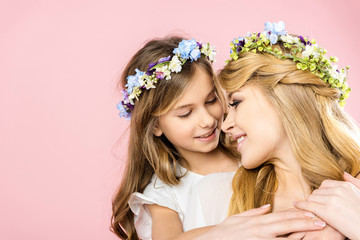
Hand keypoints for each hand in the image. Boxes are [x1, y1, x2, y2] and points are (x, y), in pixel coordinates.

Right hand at [194, 204, 325, 239]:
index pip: (281, 216)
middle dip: (304, 222)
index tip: (311, 212)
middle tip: (321, 221)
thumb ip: (254, 212)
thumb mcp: (238, 217)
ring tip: (315, 231)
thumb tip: (267, 207)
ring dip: (301, 234)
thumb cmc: (225, 231)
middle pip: (286, 225)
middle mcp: (260, 230)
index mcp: (257, 221)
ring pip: (284, 237)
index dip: (297, 214)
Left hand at [293, 172, 359, 239]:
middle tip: (318, 207)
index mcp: (346, 186)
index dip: (322, 193)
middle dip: (316, 199)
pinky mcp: (327, 211)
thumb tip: (344, 174)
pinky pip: (309, 205)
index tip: (322, 200)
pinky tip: (296, 205)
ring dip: (311, 204)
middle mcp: (339, 190)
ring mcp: (332, 200)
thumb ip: (353, 182)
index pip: (325, 185)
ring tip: (312, 211)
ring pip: (312, 198)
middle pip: (317, 191)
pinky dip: (301, 205)